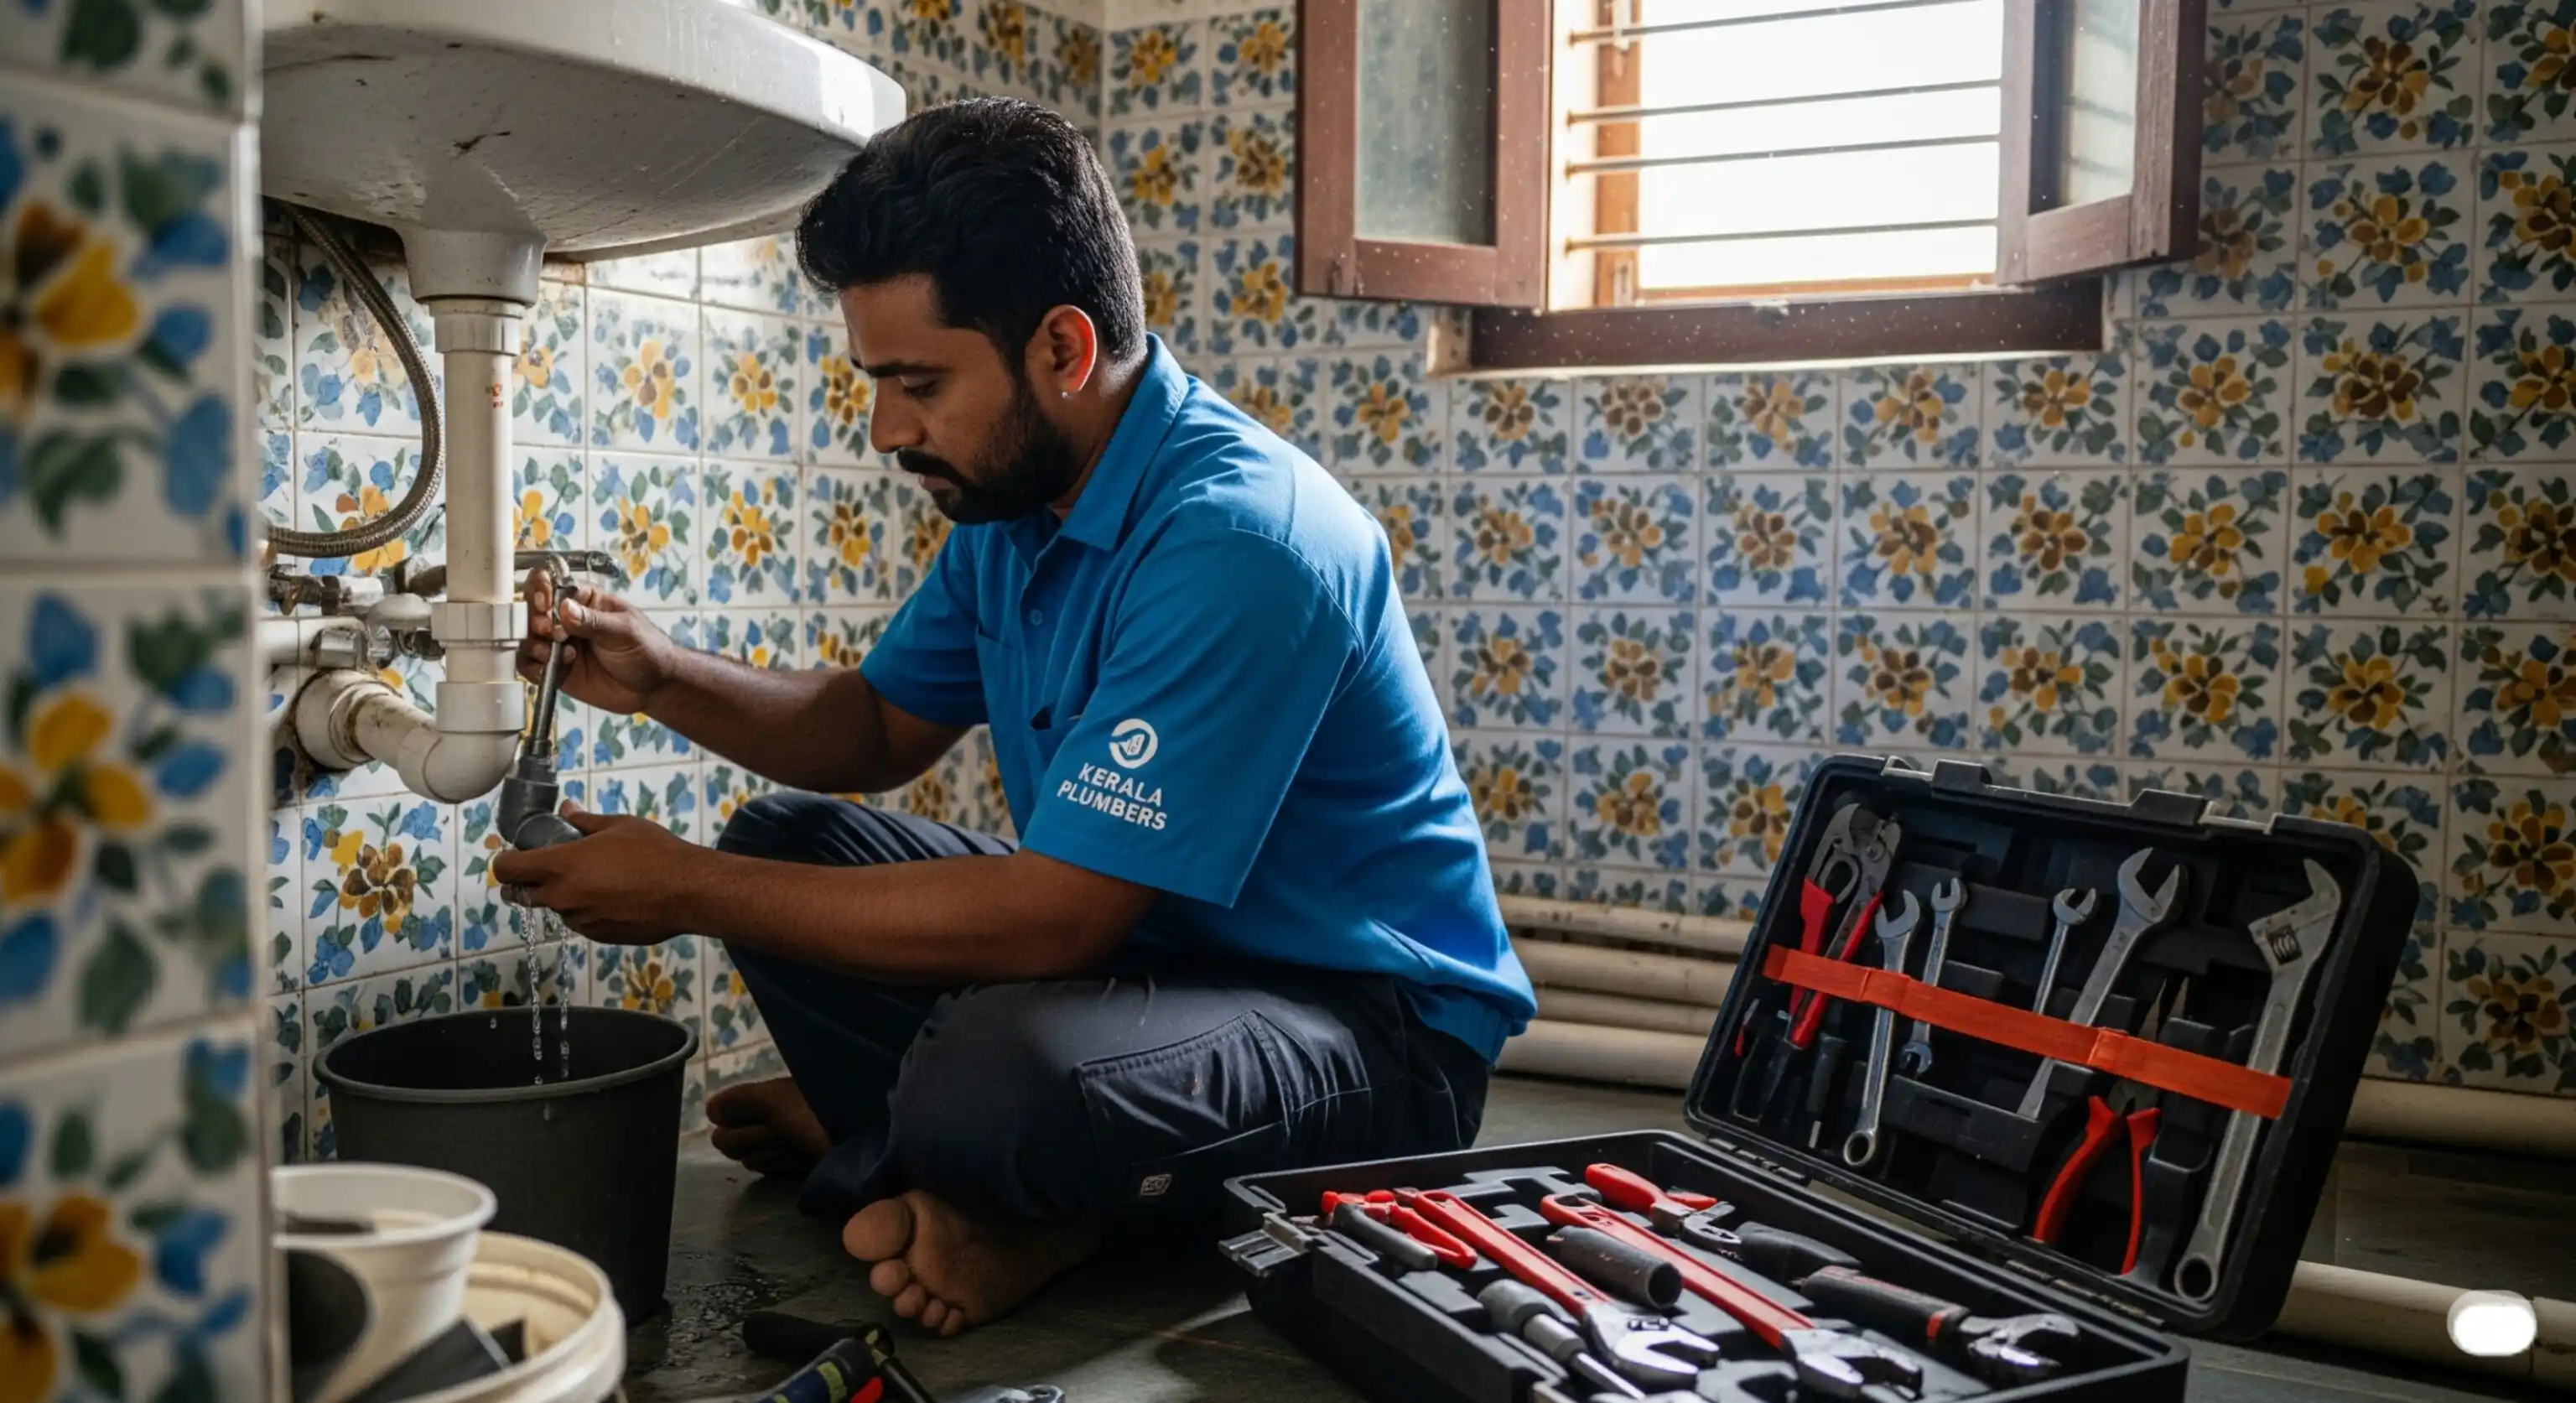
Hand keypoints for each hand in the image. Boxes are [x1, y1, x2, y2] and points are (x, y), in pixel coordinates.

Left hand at [488, 806, 696, 943]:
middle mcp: (562, 897)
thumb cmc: (653, 851)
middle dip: (525, 883)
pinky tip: (613, 898)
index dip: (504, 862)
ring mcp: (579, 920)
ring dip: (562, 896)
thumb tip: (567, 810)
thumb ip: (585, 821)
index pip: (507, 870)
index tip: (515, 855)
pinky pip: (581, 921)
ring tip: (593, 881)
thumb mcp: (618, 826)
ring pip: (556, 908)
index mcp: (560, 866)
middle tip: (545, 869)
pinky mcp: (598, 936)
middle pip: (521, 896)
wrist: (687, 892)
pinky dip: (586, 910)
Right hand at [518, 568, 673, 714]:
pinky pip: (529, 665)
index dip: (541, 590)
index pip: (551, 583)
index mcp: (583, 600)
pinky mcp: (555, 669)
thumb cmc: (646, 649)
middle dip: (534, 619)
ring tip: (560, 654)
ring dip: (534, 645)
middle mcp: (565, 619)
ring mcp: (558, 644)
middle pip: (531, 609)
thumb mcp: (625, 631)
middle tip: (550, 632)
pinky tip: (552, 670)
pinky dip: (533, 667)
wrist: (653, 687)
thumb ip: (594, 621)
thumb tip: (564, 608)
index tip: (546, 606)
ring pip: (526, 638)